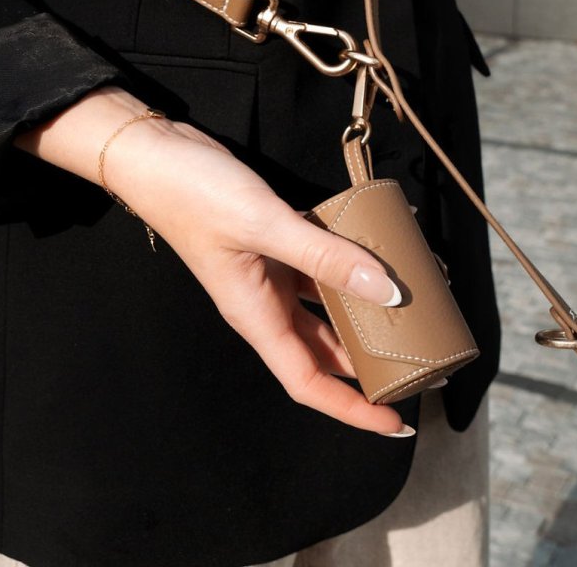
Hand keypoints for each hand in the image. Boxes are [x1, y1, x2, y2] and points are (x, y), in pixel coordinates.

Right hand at [104, 114, 412, 436]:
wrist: (155, 155)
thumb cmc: (192, 196)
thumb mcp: (264, 225)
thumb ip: (327, 256)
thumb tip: (389, 291)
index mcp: (256, 316)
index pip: (309, 382)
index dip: (352, 408)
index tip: (395, 421)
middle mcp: (265, 303)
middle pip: (324, 351)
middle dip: (370, 364)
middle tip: (421, 364)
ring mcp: (269, 274)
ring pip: (326, 308)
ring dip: (365, 313)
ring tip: (412, 313)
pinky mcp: (274, 244)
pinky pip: (321, 265)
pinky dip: (350, 265)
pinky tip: (380, 255)